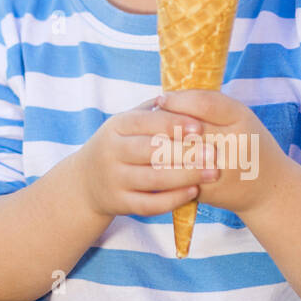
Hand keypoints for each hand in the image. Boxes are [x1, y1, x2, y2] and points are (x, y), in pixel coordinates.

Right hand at [72, 96, 214, 219]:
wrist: (86, 181)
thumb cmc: (118, 145)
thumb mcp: (126, 123)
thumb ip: (152, 110)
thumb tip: (186, 95)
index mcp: (116, 126)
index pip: (145, 122)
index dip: (173, 124)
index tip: (200, 127)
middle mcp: (111, 151)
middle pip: (150, 150)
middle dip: (185, 151)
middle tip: (213, 153)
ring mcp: (114, 178)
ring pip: (153, 178)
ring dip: (185, 176)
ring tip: (212, 173)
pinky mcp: (119, 202)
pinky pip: (149, 204)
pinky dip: (173, 199)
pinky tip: (193, 192)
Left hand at [155, 90, 286, 215]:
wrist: (269, 189)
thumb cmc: (248, 145)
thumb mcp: (238, 118)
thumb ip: (208, 105)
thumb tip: (165, 98)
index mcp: (242, 119)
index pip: (204, 104)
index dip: (178, 100)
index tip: (160, 99)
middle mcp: (235, 144)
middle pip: (188, 129)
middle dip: (163, 124)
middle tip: (146, 120)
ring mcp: (224, 170)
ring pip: (179, 154)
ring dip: (159, 146)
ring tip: (147, 139)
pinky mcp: (211, 190)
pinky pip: (179, 176)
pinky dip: (164, 168)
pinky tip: (156, 161)